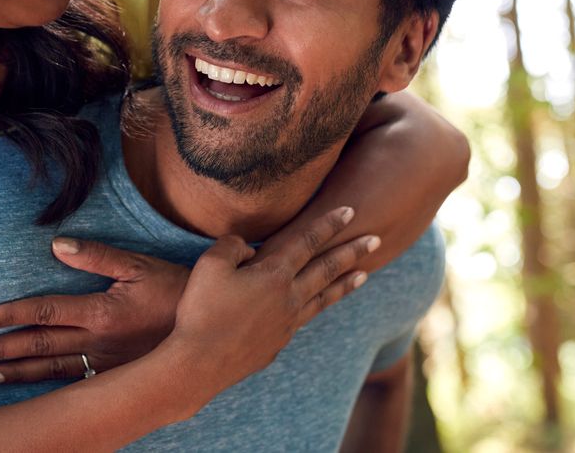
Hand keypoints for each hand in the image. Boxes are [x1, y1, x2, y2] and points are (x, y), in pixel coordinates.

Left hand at [0, 238, 189, 383]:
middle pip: (40, 346)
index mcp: (101, 313)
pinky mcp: (113, 376)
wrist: (209, 332)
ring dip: (16, 373)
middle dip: (1, 349)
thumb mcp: (140, 266)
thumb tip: (59, 246)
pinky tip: (27, 390)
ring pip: (52, 370)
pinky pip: (73, 384)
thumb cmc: (176, 291)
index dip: (12, 315)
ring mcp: (104, 364)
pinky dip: (46, 388)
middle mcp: (97, 343)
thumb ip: (97, 256)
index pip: (45, 312)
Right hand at [165, 206, 378, 396]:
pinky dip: (314, 309)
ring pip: (323, 299)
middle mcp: (289, 298)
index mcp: (275, 275)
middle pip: (327, 269)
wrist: (198, 364)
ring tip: (365, 275)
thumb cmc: (201, 310)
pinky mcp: (276, 345)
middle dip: (353, 251)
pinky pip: (301, 321)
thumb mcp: (210, 264)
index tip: (350, 210)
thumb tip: (249, 249)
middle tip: (376, 239)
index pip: (308, 241)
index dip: (329, 224)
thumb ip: (233, 245)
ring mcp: (286, 324)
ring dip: (345, 284)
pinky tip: (312, 307)